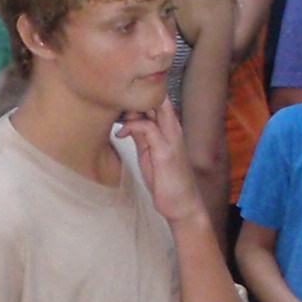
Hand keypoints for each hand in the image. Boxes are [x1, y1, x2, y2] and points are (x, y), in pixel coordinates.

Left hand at [116, 100, 205, 225]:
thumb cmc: (167, 181)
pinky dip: (131, 125)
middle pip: (160, 98)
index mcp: (171, 130)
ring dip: (134, 108)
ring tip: (119, 118)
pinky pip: (148, 127)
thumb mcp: (149, 153)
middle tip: (119, 107)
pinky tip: (120, 134)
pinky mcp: (165, 152)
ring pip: (157, 106)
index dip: (142, 96)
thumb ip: (142, 136)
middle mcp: (174, 130)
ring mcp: (171, 139)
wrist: (182, 205)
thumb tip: (129, 122)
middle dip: (139, 96)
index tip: (122, 104)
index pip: (160, 101)